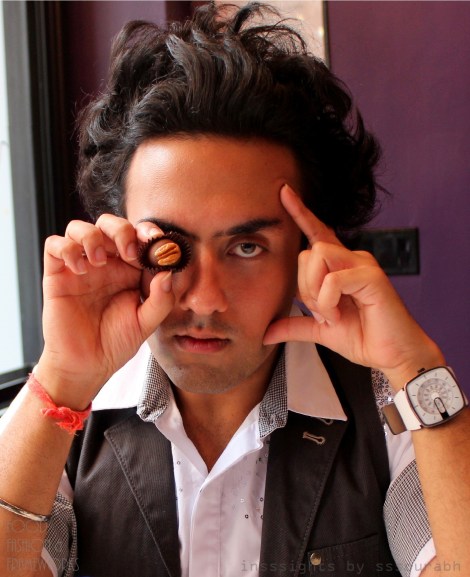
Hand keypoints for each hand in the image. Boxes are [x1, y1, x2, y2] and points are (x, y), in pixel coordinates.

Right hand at [35, 215, 174, 408]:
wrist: (86, 365)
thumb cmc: (116, 342)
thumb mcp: (146, 323)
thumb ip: (161, 299)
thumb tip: (168, 272)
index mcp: (130, 270)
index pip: (138, 237)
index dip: (148, 232)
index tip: (156, 241)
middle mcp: (106, 263)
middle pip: (110, 224)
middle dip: (121, 230)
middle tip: (128, 252)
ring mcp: (81, 266)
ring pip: (80, 227)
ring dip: (91, 236)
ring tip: (98, 261)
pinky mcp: (58, 274)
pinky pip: (55, 244)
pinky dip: (66, 248)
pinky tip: (79, 269)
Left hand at [263, 185, 443, 389]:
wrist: (392, 355)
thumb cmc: (362, 337)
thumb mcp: (320, 331)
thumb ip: (294, 325)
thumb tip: (265, 333)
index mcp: (339, 266)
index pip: (317, 233)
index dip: (300, 212)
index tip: (283, 192)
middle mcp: (351, 258)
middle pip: (307, 252)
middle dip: (305, 288)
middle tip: (322, 313)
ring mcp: (363, 264)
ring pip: (318, 256)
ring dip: (316, 293)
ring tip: (332, 314)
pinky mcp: (371, 276)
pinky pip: (333, 280)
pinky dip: (328, 302)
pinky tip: (339, 317)